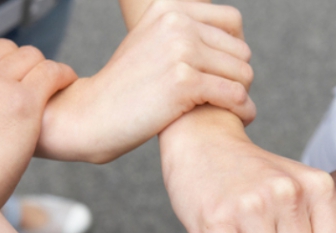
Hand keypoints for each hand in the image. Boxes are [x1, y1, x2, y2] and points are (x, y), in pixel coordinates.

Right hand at [37, 0, 254, 163]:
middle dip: (237, 76)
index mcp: (169, 8)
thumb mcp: (151, 42)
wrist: (92, 116)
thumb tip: (231, 32)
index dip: (233, 51)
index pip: (231, 21)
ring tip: (230, 110)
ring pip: (242, 73)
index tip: (222, 74)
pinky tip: (239, 118)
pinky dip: (242, 110)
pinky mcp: (184, 83)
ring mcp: (180, 50)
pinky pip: (235, 94)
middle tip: (223, 98)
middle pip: (240, 49)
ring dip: (241, 96)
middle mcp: (176, 22)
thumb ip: (183, 31)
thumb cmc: (126, 88)